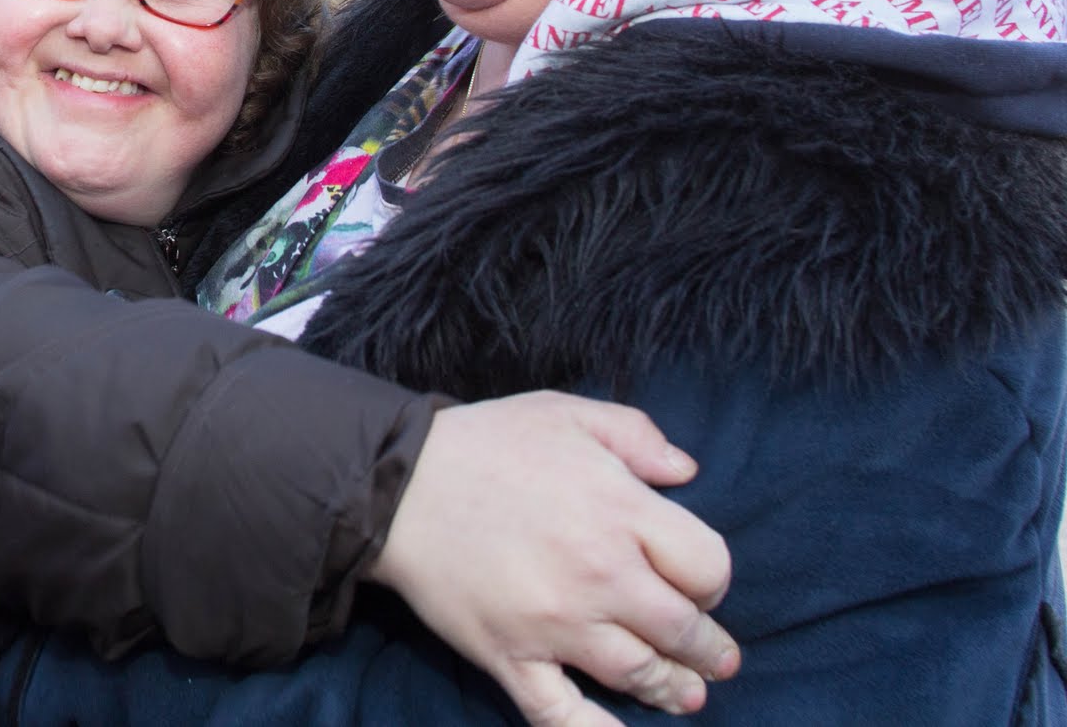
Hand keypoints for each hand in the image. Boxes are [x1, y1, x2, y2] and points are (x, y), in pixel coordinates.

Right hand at [369, 392, 736, 725]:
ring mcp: (555, 623)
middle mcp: (599, 573)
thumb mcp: (565, 413)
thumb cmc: (485, 444)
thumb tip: (688, 474)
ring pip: (638, 674)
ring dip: (672, 690)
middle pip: (683, 630)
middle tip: (715, 656)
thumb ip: (636, 435)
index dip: (712, 579)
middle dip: (707, 647)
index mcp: (619, 510)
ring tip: (686, 696)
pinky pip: (562, 713)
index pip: (707, 566)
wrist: (395, 483)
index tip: (700, 583)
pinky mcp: (511, 656)